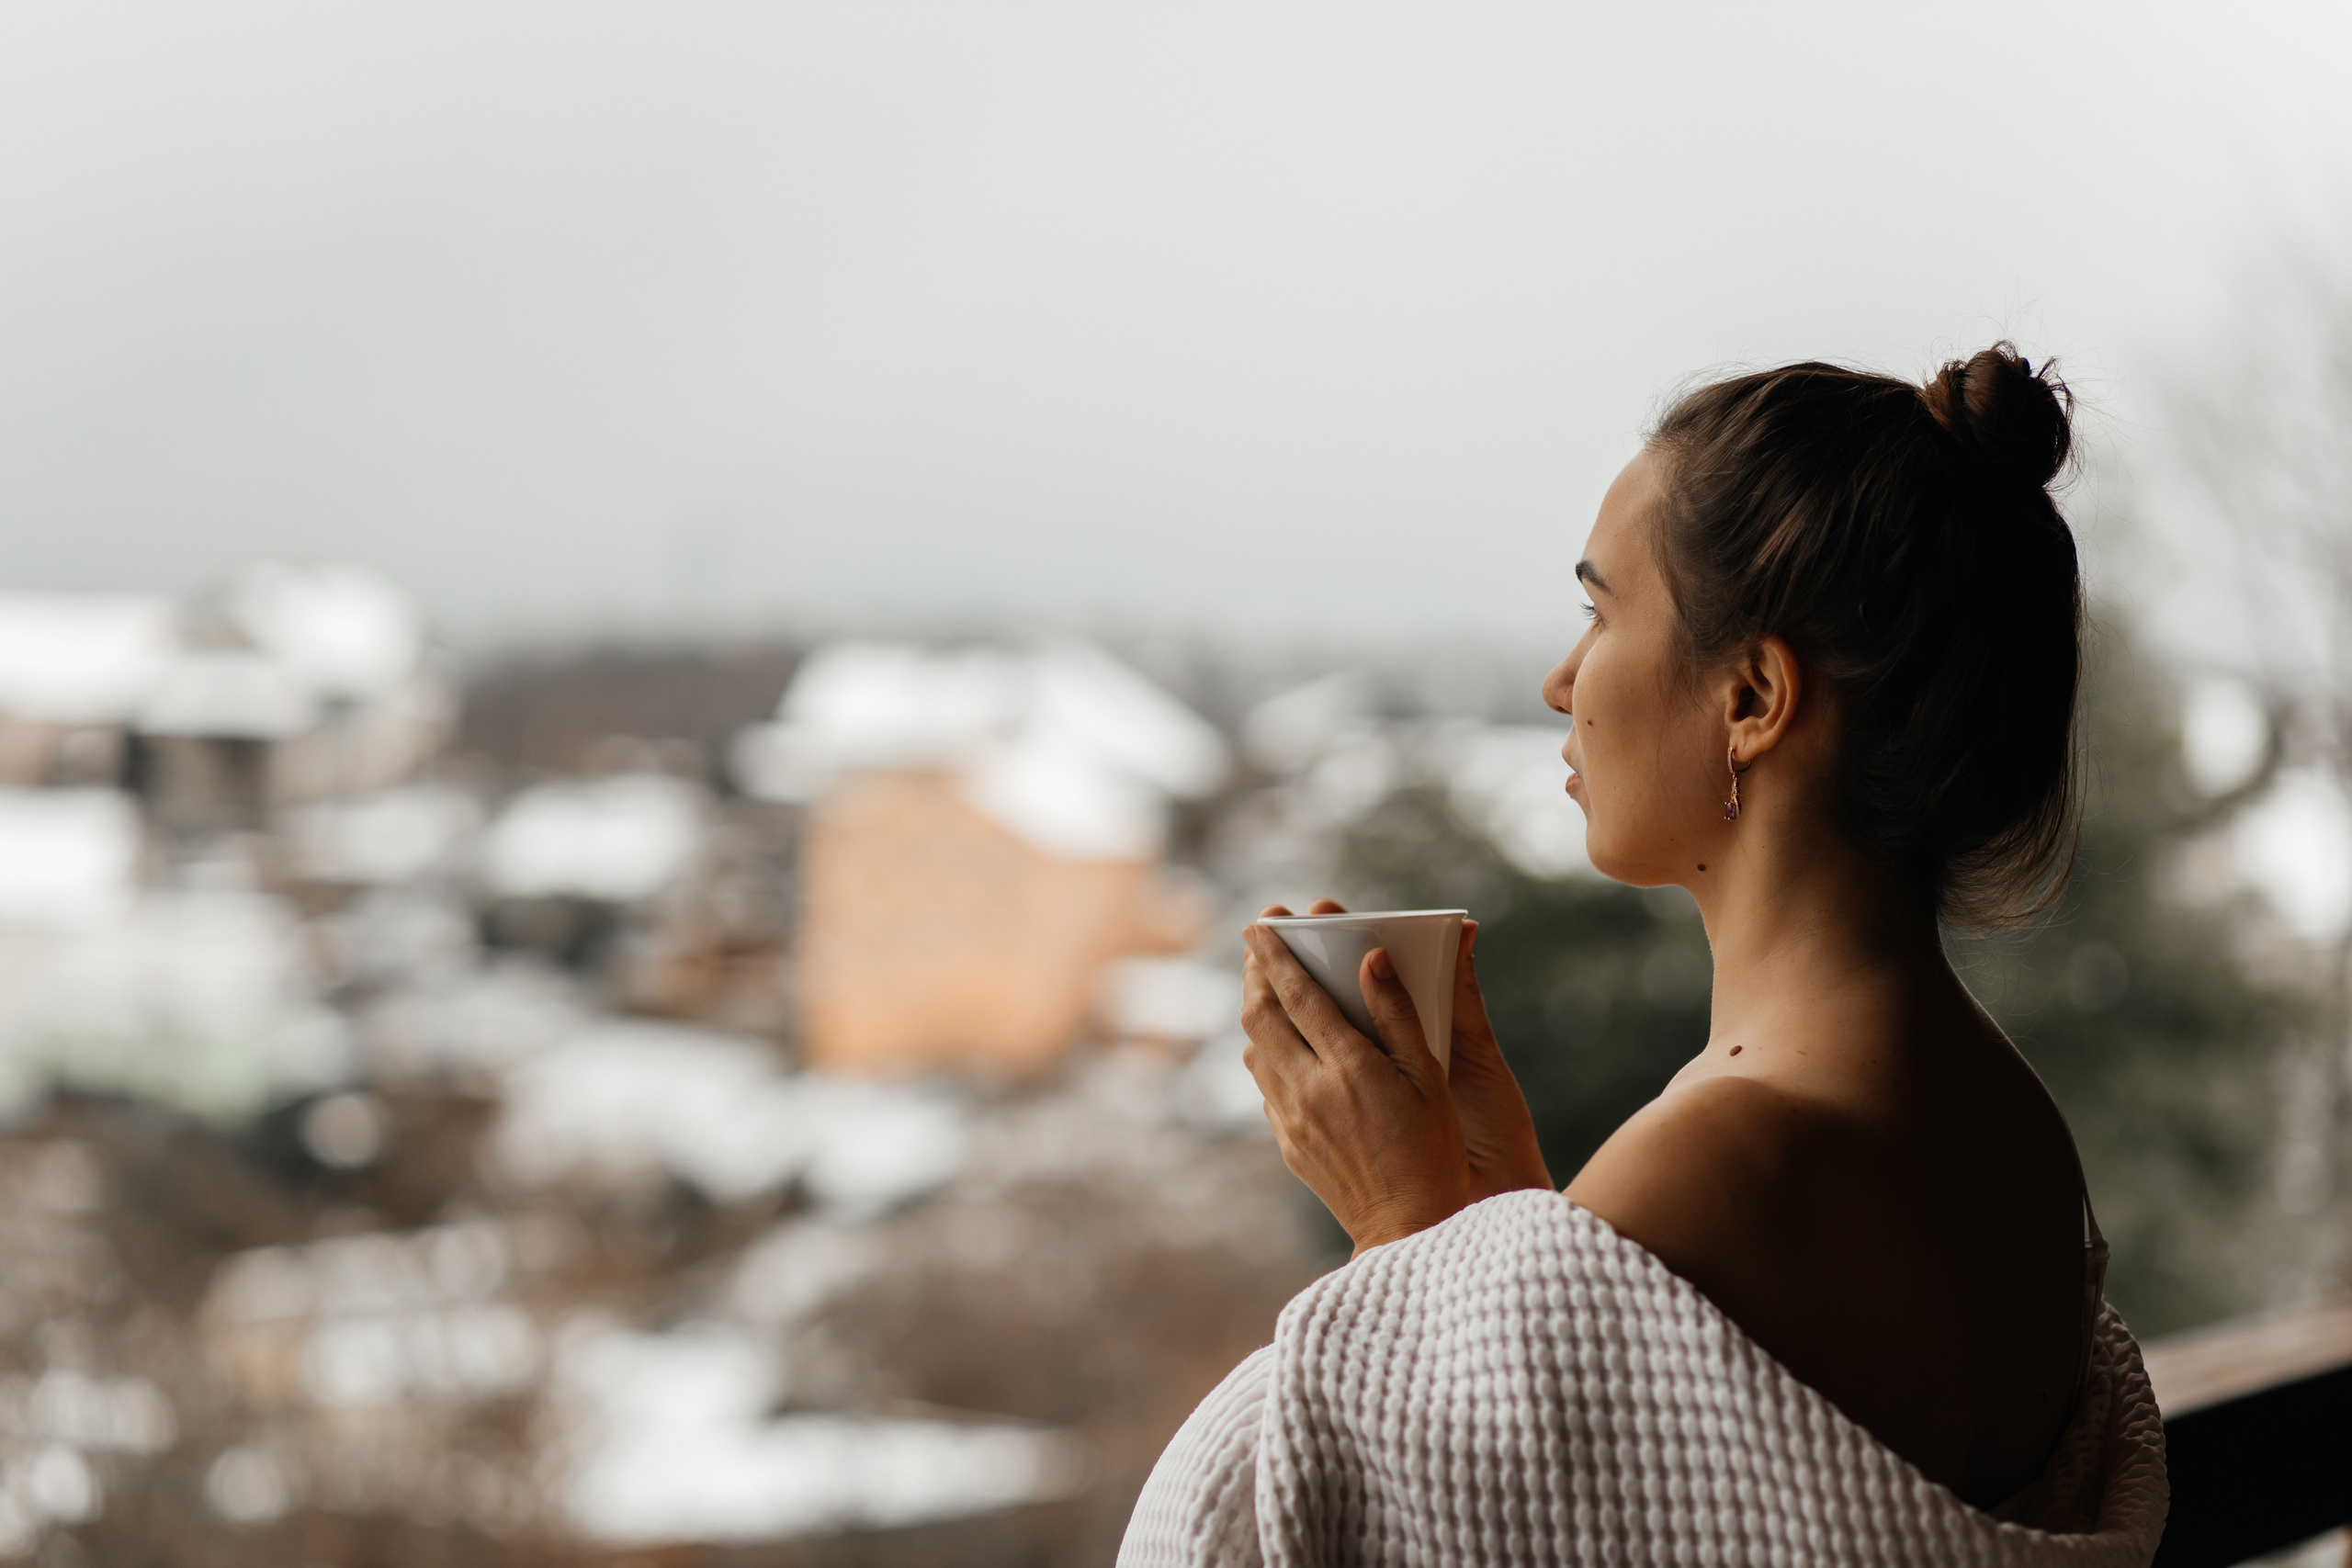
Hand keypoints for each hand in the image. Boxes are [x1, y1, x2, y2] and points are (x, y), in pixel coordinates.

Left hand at [1261, 901, 1552, 1207]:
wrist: (1408, 1227)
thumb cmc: (1433, 1150)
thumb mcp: (1428, 1077)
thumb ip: (1398, 1013)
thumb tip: (1372, 958)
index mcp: (1349, 1068)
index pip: (1297, 996)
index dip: (1274, 955)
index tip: (1260, 923)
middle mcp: (1309, 1091)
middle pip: (1261, 1016)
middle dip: (1255, 974)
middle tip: (1258, 944)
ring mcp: (1292, 1120)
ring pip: (1254, 1050)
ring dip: (1255, 1011)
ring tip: (1265, 986)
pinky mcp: (1288, 1143)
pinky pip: (1264, 1083)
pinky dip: (1265, 1051)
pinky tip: (1281, 1043)